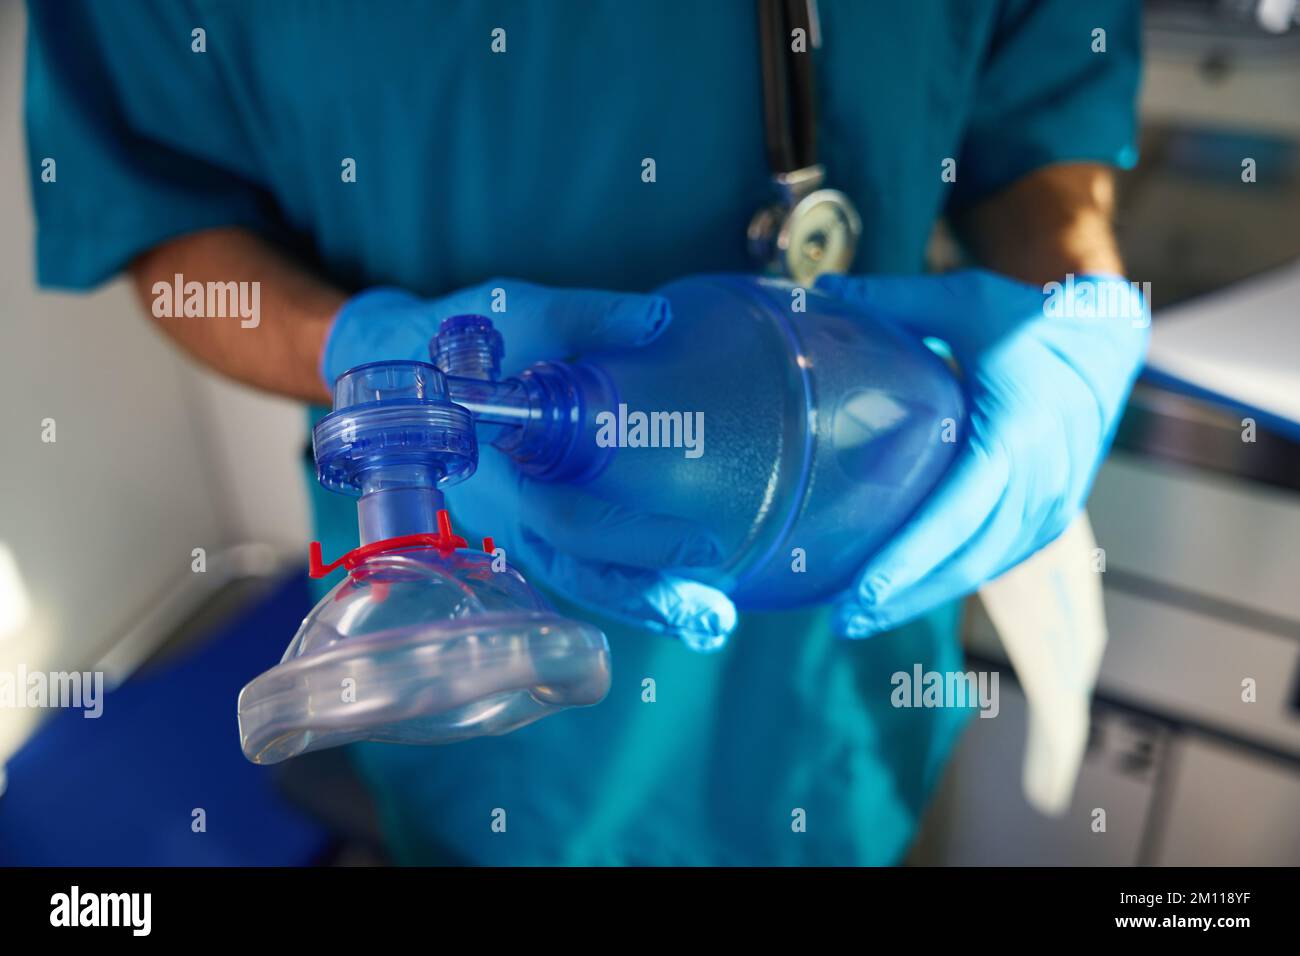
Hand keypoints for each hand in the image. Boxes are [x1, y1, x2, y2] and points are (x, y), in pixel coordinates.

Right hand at [322, 279, 736, 650]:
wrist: (389, 360)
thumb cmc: (450, 338)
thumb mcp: (511, 310)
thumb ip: (585, 315)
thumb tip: (660, 320)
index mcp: (496, 472)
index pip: (570, 523)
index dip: (633, 540)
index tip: (702, 548)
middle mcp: (502, 513)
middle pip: (578, 573)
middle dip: (647, 599)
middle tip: (714, 622)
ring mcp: (510, 522)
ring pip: (574, 576)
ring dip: (638, 600)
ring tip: (705, 622)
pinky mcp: (523, 516)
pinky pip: (572, 559)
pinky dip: (619, 578)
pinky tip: (670, 588)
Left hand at [815, 269, 1148, 637]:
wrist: (1106, 341)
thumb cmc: (1030, 321)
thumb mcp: (965, 300)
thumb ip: (892, 301)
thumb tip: (818, 294)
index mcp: (1021, 432)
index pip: (960, 511)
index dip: (910, 558)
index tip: (862, 593)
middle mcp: (1043, 481)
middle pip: (968, 558)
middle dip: (905, 595)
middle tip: (842, 620)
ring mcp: (1052, 507)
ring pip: (982, 569)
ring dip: (923, 597)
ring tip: (858, 617)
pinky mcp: (1049, 519)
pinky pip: (994, 561)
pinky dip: (948, 580)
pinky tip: (902, 594)